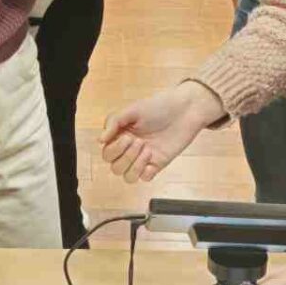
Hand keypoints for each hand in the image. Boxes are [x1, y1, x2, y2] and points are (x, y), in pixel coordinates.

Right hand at [98, 80, 224, 183]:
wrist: (185, 110)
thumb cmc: (160, 106)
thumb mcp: (133, 109)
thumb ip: (113, 122)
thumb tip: (100, 140)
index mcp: (121, 135)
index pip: (107, 154)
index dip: (114, 149)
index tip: (127, 136)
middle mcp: (130, 149)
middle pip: (115, 167)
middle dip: (125, 156)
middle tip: (139, 141)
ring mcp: (144, 158)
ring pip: (127, 177)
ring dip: (134, 165)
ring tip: (147, 149)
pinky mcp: (157, 164)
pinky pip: (145, 178)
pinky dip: (146, 171)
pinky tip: (153, 156)